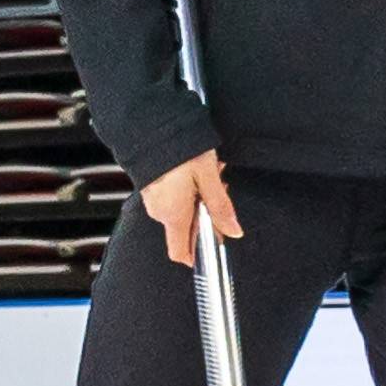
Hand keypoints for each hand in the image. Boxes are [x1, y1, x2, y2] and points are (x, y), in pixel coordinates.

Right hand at [143, 153, 242, 268]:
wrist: (154, 129)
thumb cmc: (179, 151)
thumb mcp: (209, 179)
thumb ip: (221, 208)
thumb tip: (233, 231)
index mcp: (174, 215)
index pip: (180, 252)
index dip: (197, 257)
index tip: (213, 247)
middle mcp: (160, 212)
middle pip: (187, 229)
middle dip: (207, 215)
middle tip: (219, 191)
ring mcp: (153, 200)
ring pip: (182, 212)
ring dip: (199, 200)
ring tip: (209, 175)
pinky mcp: (151, 188)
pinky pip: (172, 199)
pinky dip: (188, 192)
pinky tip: (195, 173)